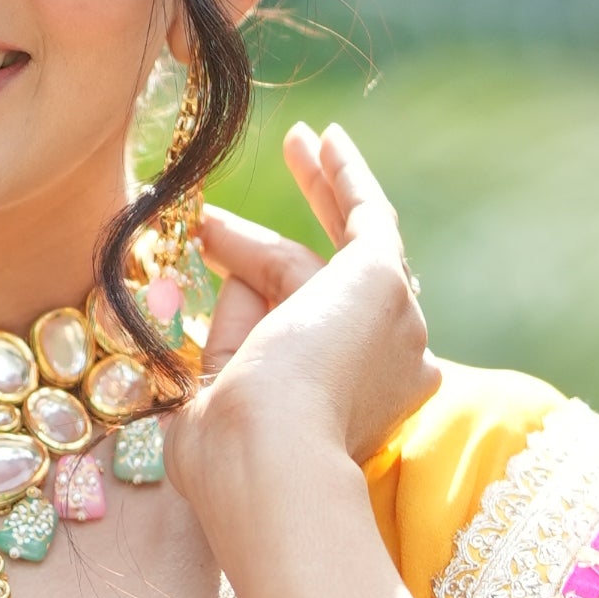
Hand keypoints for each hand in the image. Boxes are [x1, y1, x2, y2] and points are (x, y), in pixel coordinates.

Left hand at [174, 123, 433, 505]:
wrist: (267, 457)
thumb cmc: (232, 453)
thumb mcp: (221, 392)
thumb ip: (231, 337)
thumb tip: (228, 269)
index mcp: (352, 408)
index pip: (295, 333)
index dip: (246, 288)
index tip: (202, 250)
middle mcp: (389, 368)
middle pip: (319, 285)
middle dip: (279, 241)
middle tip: (264, 186)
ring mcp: (396, 323)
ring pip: (335, 249)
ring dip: (315, 190)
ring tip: (295, 141)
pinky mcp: (382, 281)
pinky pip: (366, 214)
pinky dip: (346, 176)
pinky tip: (326, 140)